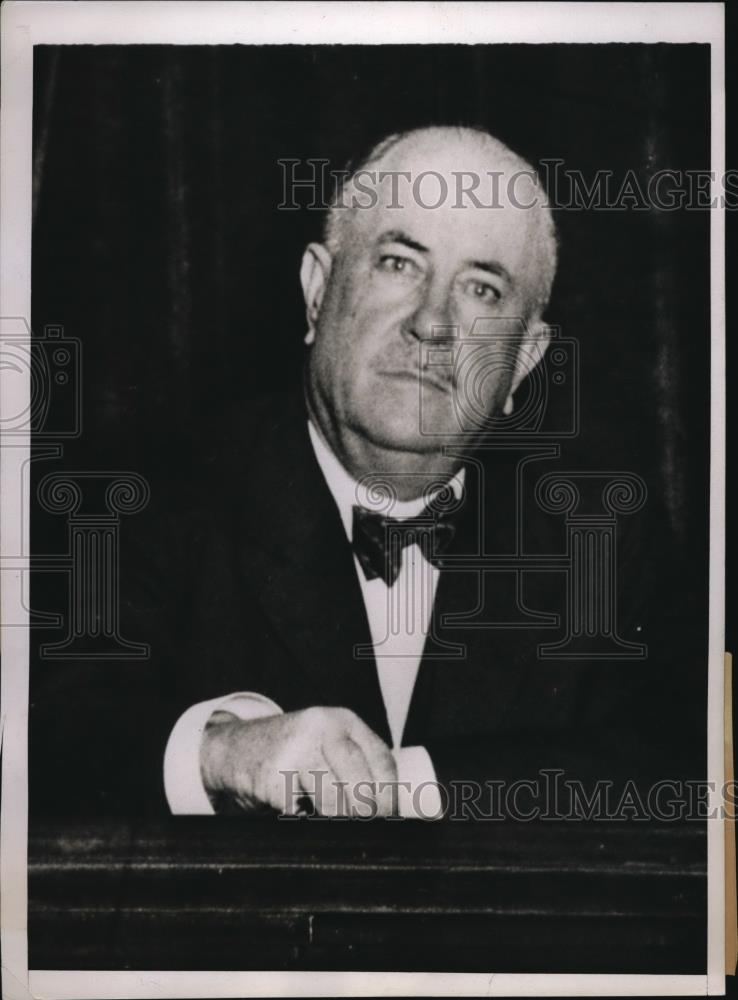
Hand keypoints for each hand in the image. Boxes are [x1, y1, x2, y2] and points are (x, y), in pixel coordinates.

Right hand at [200, 706, 397, 816]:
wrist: (233, 748)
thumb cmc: (290, 754)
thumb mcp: (324, 743)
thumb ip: (352, 764)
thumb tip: (387, 813)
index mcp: (342, 720)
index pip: (381, 758)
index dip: (391, 793)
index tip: (392, 818)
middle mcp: (321, 728)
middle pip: (359, 777)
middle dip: (369, 812)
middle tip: (371, 833)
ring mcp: (295, 750)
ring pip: (331, 798)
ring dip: (339, 822)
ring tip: (341, 834)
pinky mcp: (272, 776)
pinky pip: (299, 812)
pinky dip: (306, 824)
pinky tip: (305, 822)